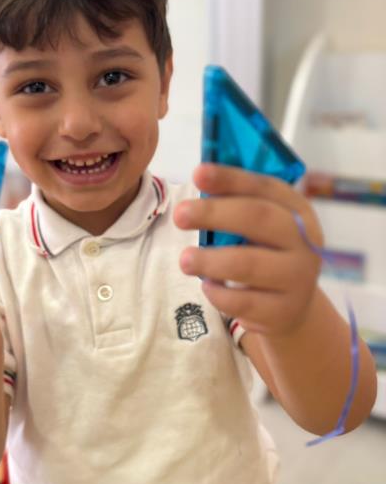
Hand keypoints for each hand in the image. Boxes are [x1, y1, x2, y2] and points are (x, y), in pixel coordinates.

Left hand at [174, 164, 322, 335]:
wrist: (293, 306)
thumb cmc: (266, 253)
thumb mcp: (261, 227)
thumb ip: (238, 204)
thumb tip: (201, 177)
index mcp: (297, 210)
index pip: (264, 187)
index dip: (231, 178)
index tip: (198, 173)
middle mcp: (305, 241)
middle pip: (257, 218)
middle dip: (214, 213)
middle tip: (180, 214)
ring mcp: (298, 277)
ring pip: (248, 264)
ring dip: (209, 260)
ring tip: (185, 260)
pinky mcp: (284, 310)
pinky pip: (243, 301)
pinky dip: (218, 293)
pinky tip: (208, 286)